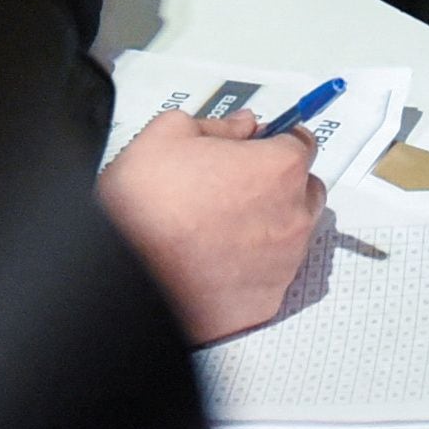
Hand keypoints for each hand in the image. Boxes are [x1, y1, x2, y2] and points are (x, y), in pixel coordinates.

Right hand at [97, 111, 323, 341]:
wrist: (123, 277)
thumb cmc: (144, 208)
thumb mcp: (169, 135)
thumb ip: (218, 125)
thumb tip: (241, 126)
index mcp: (278, 168)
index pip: (302, 143)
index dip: (278, 142)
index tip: (261, 147)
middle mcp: (292, 217)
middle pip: (305, 191)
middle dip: (281, 185)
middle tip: (238, 188)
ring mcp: (283, 265)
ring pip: (293, 236)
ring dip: (271, 227)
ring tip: (222, 229)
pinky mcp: (267, 303)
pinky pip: (273, 277)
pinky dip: (255, 269)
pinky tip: (220, 263)